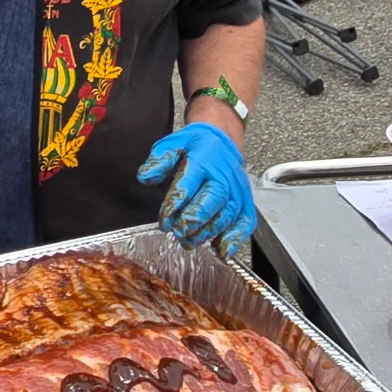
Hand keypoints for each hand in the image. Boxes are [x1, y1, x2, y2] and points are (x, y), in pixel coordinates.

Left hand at [137, 123, 255, 260]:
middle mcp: (224, 176)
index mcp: (203, 160)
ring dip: (208, 233)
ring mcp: (237, 190)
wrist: (221, 141)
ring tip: (189, 241)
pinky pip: (245, 222)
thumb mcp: (172, 144)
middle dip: (194, 220)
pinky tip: (221, 251)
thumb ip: (159, 161)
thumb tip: (145, 176)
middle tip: (178, 232)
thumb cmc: (196, 146)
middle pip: (212, 201)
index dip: (175, 205)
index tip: (164, 220)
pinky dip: (235, 239)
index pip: (189, 184)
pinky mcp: (246, 202)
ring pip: (226, 215)